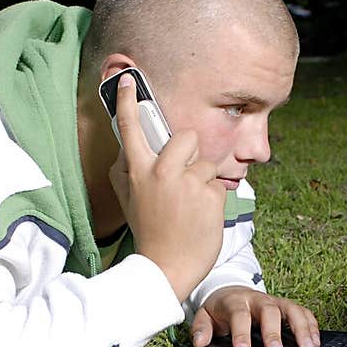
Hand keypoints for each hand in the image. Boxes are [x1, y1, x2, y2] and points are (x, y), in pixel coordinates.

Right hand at [109, 72, 225, 301]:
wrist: (166, 267)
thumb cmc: (149, 231)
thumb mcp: (130, 199)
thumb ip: (127, 170)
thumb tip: (127, 148)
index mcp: (138, 171)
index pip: (129, 128)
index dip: (127, 101)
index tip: (128, 79)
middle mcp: (162, 172)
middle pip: (187, 136)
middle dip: (192, 153)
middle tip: (184, 179)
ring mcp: (188, 183)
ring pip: (208, 164)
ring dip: (204, 182)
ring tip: (191, 207)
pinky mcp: (211, 196)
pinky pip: (219, 185)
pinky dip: (214, 200)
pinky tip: (201, 217)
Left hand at [191, 286, 320, 346]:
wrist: (231, 290)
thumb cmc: (220, 308)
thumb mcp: (204, 316)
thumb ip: (200, 328)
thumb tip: (199, 342)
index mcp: (235, 302)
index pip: (239, 316)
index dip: (242, 334)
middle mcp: (257, 299)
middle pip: (269, 311)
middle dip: (274, 332)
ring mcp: (275, 301)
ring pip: (291, 309)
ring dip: (302, 329)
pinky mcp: (287, 306)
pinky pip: (303, 312)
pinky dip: (311, 326)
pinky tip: (316, 342)